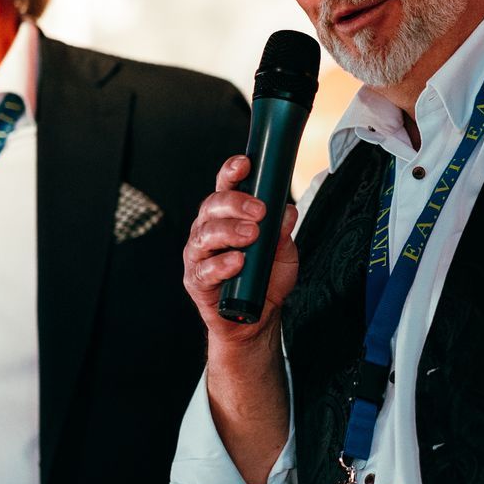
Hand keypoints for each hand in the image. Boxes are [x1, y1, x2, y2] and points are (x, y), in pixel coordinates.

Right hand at [183, 155, 300, 342]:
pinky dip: (221, 264)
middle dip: (235, 203)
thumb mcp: (283, 253)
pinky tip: (237, 262)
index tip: (246, 164)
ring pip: (205, 234)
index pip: (225, 188)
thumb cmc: (265, 280)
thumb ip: (283, 232)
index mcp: (227, 217)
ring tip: (252, 235)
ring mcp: (199, 255)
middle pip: (212, 206)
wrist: (256, 320)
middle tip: (259, 211)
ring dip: (229, 231)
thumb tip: (287, 212)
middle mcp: (208, 230)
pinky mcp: (196, 280)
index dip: (232, 173)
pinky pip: (204, 269)